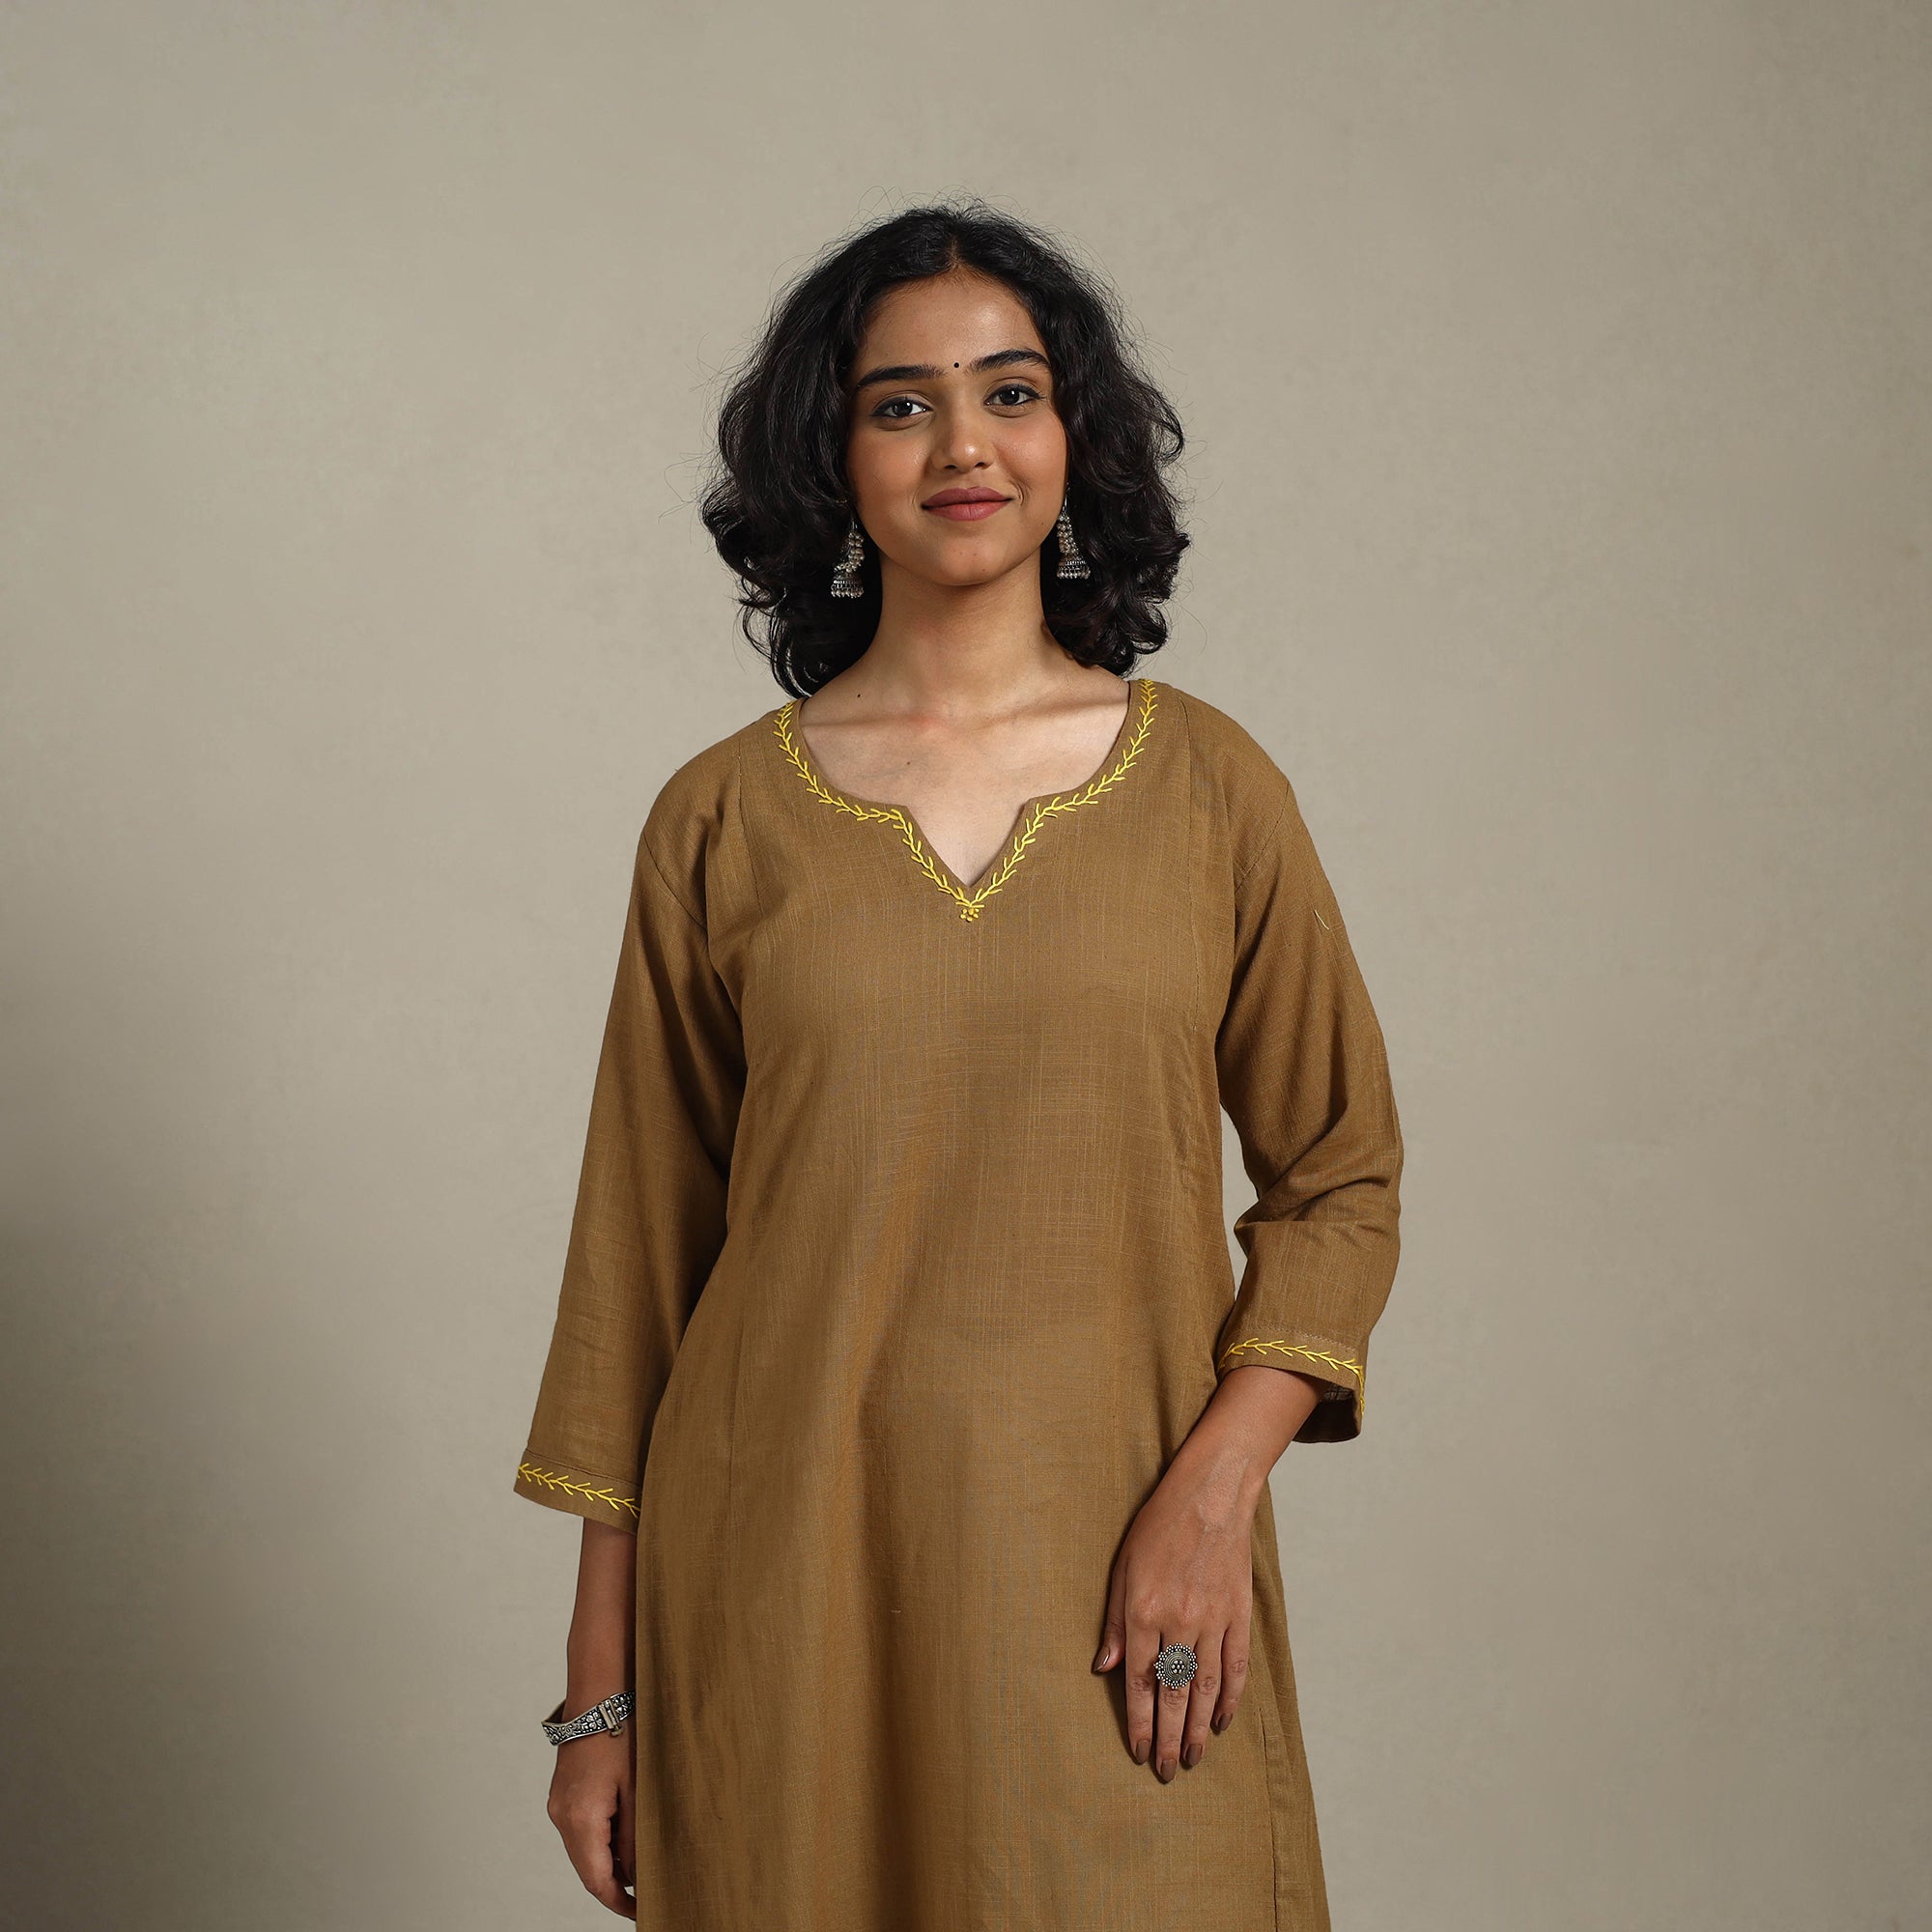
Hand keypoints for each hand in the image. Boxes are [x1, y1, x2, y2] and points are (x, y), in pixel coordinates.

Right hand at [546, 1722, 635, 1917]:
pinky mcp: (563, 1794)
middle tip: (651, 1889)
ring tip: (645, 1857)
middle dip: (618, 1883)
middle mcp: (562, 1816)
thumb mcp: (638, 1789)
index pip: (597, 1881)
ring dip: (612, 1859)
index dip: (620, 1902)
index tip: (642, 1912)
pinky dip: (603, 1838)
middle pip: (589, 1868)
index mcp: (579, 1820)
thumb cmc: (624, 1733)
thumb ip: (635, 1837)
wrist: (600, 1691)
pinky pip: (582, 1829)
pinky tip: (628, 1830)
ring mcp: (559, 1804)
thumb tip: (637, 1876)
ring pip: (585, 1850)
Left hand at [1092, 1458, 1255, 1779]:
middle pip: (1173, 1695)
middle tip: (1166, 1772)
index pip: (1138, 1682)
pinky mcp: (1239, 1615)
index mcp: (1143, 1611)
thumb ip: (1114, 1621)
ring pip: (1205, 1689)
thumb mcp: (1122, 1567)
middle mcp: (1178, 1622)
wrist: (1211, 1495)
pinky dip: (1231, 1698)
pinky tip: (1223, 1721)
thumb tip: (1103, 1667)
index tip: (1138, 1751)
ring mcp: (1212, 1621)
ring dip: (1199, 1729)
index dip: (1138, 1722)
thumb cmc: (1159, 1526)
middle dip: (1169, 1738)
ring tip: (1194, 1759)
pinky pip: (1235, 1667)